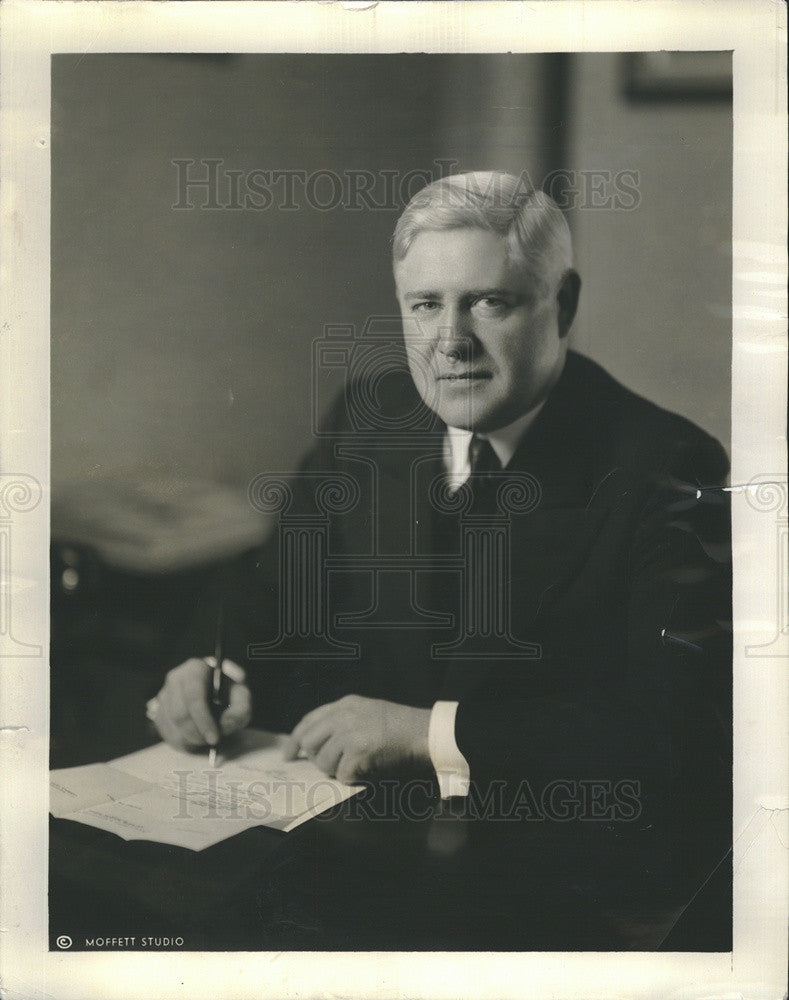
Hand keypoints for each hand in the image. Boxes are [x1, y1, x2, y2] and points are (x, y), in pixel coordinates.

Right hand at [147, 657, 251, 749]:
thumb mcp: (242, 696)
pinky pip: (166, 734)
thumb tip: (227, 724)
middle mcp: (175, 679)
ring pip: (172, 727)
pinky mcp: (158, 710)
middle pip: (179, 714)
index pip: (194, 696)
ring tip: (207, 735)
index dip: (203, 720)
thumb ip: (240, 709)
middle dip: (197, 733)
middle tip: (212, 741)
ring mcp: (163, 694)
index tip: (214, 738)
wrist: (216, 692)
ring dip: (191, 739)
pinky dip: (182, 742)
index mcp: (195, 669)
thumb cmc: (228, 692)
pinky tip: (196, 736)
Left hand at [282, 694, 430, 783]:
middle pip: (310, 742)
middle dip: (316, 758)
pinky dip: (353, 778)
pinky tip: (367, 770)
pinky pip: (343, 775)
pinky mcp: (358, 752)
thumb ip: (343, 720)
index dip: (295, 740)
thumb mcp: (368, 710)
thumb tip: (318, 743)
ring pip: (323, 762)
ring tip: (356, 765)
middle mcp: (344, 715)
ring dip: (337, 770)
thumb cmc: (400, 725)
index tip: (288, 754)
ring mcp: (350, 733)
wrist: (425, 732)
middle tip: (330, 765)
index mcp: (345, 704)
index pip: (309, 721)